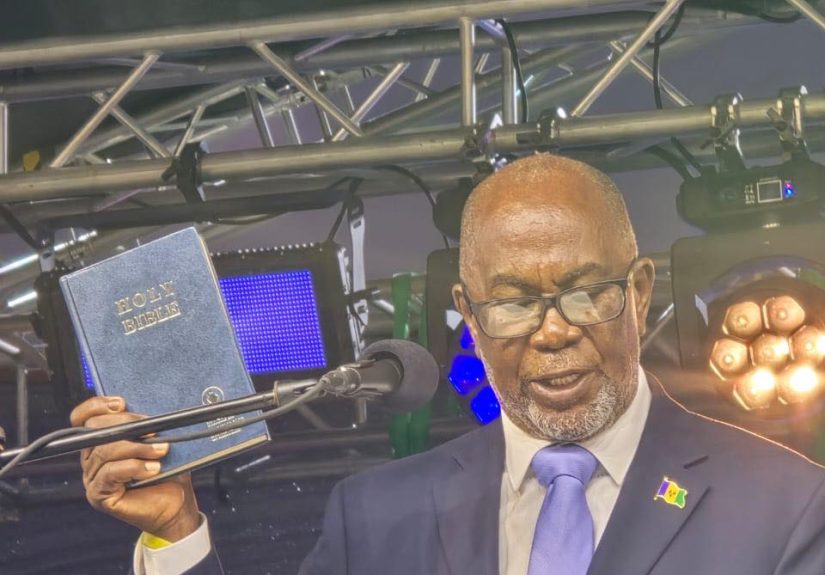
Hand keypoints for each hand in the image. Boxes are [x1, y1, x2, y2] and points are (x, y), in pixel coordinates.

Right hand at [70, 396, 200, 540]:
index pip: (82, 418)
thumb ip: (145, 424)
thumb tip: (147, 409)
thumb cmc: (168, 470)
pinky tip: (153, 469)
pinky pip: (110, 473)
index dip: (95, 406)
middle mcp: (91, 459)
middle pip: (94, 431)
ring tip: (162, 451)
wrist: (176, 504)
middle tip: (155, 430)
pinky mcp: (99, 495)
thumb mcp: (157, 441)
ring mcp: (92, 478)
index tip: (121, 403)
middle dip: (126, 425)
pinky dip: (134, 467)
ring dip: (137, 448)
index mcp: (100, 441)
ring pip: (105, 451)